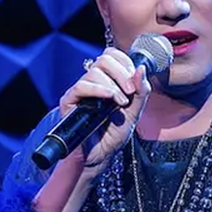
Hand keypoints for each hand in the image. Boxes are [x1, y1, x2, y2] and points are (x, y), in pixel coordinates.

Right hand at [55, 47, 150, 174]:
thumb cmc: (114, 135)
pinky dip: (99, 90)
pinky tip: (110, 99)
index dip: (125, 62)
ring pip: (94, 71)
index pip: (112, 55)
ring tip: (120, 104)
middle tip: (130, 91)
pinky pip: (82, 86)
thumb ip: (141, 92)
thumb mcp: (134, 112)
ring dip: (113, 86)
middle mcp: (93, 82)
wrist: (101, 156)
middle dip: (122, 73)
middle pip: (104, 59)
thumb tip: (141, 68)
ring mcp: (81, 91)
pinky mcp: (70, 101)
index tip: (134, 79)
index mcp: (107, 80)